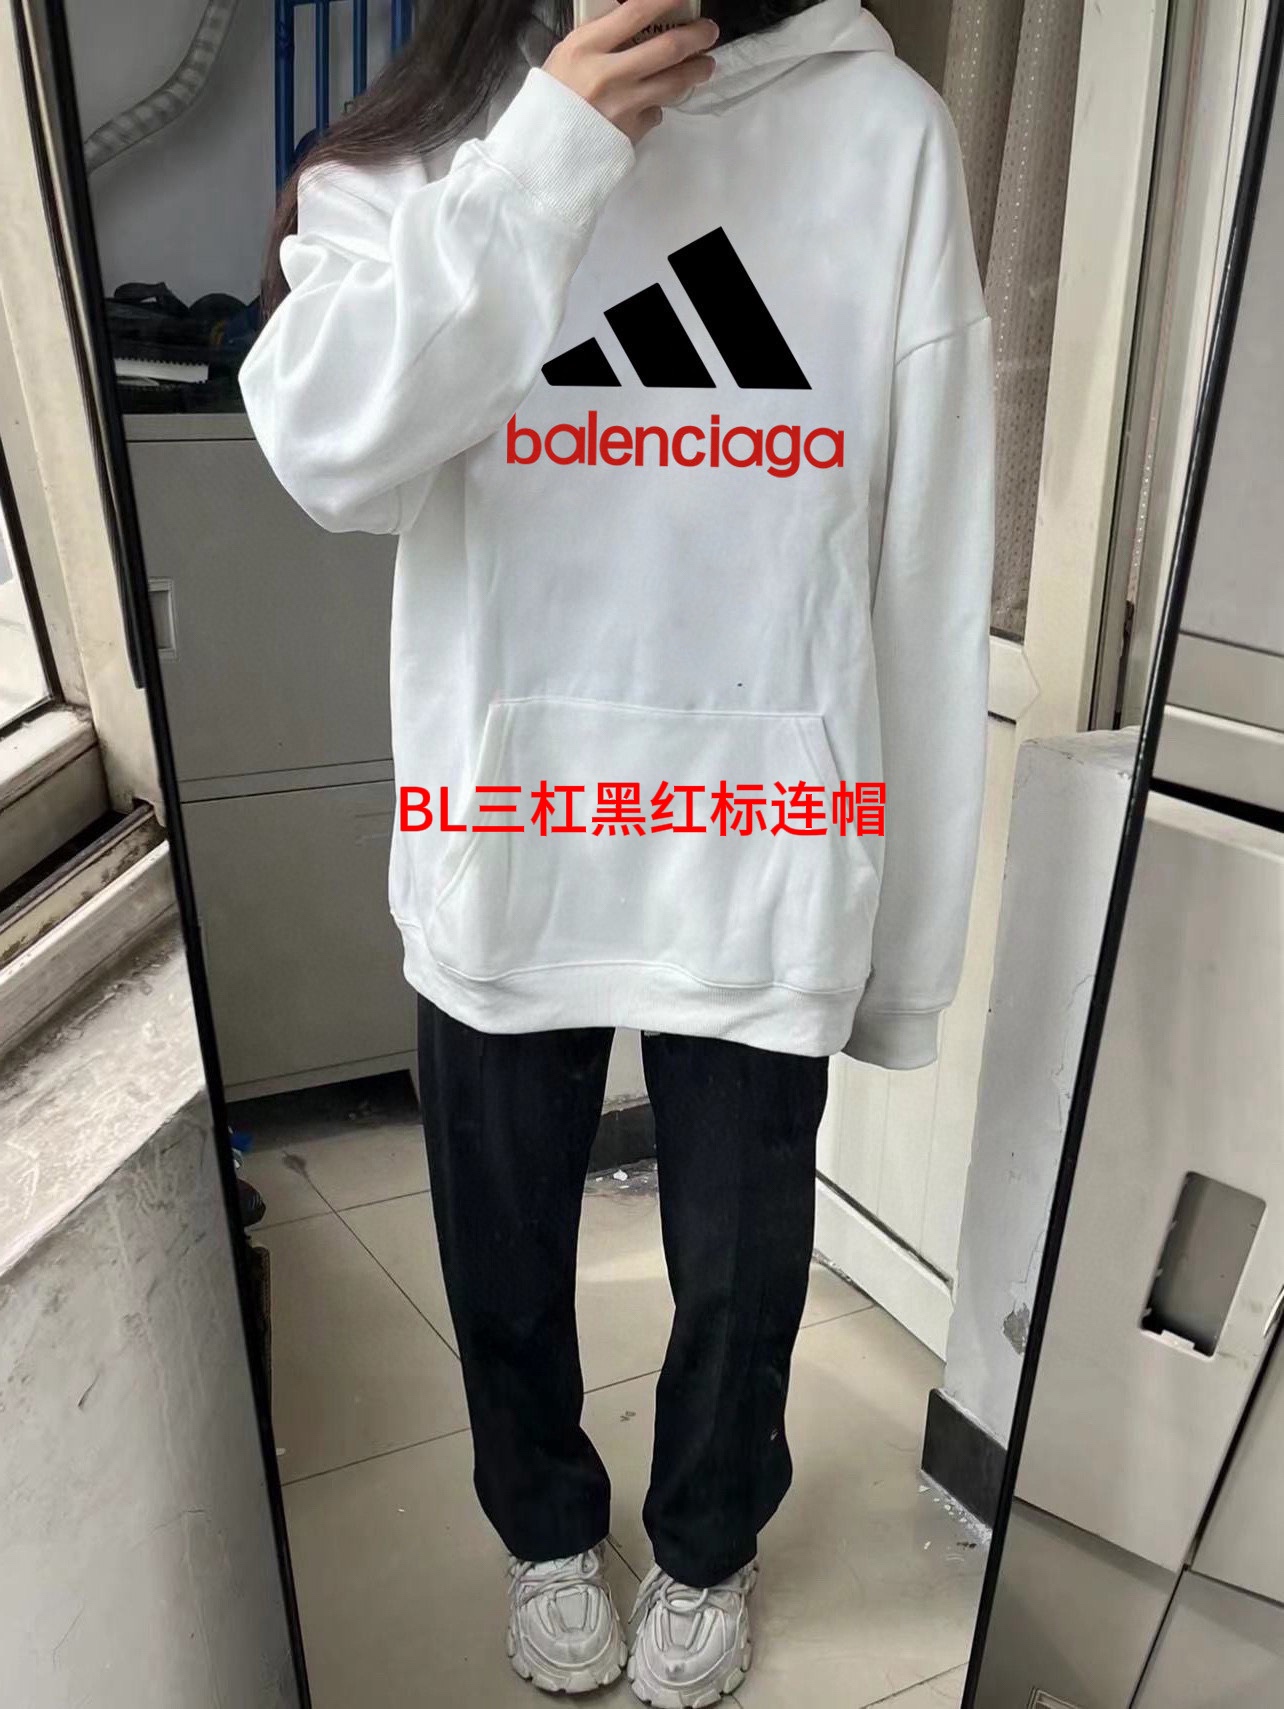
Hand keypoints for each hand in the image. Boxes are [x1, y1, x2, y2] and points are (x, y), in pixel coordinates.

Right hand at [545, 0, 719, 143]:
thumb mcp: (567, 55)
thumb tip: (635, 20)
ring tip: (706, 65)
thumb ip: (601, 37)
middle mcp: (609, 74)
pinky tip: (658, 102)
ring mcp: (623, 105)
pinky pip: (656, 112)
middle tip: (709, 32)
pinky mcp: (631, 132)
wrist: (542, 152)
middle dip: (697, 36)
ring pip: (674, 82)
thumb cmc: (551, 98)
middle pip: (668, 48)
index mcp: (587, 47)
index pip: (637, 11)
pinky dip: (659, 105)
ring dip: (696, 71)